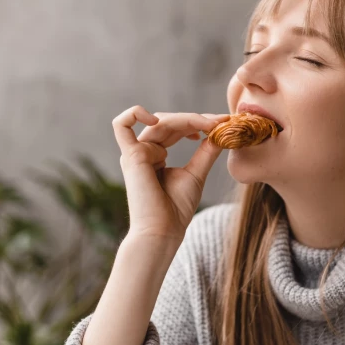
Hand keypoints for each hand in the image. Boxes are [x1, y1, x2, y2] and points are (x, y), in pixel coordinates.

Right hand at [112, 106, 229, 240]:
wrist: (164, 231)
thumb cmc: (176, 209)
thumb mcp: (196, 174)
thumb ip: (206, 152)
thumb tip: (220, 132)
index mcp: (155, 155)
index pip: (176, 128)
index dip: (198, 122)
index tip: (223, 123)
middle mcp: (143, 151)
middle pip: (169, 121)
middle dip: (197, 119)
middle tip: (221, 122)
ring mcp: (136, 152)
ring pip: (160, 121)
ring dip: (188, 119)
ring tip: (210, 125)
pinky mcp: (131, 156)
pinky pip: (122, 124)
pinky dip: (136, 113)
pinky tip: (159, 119)